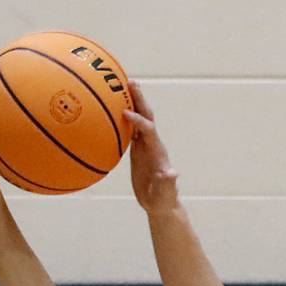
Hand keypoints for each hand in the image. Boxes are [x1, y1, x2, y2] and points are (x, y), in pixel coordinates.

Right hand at [124, 81, 179, 214]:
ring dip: (132, 102)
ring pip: (139, 119)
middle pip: (146, 116)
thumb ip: (168, 183)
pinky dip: (123, 117)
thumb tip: (172, 172)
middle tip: (129, 81)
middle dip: (139, 99)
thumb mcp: (166, 194)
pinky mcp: (138, 150)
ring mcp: (145, 146)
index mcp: (158, 152)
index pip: (149, 130)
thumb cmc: (163, 200)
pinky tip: (113, 109)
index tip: (125, 112)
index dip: (138, 121)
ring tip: (120, 86)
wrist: (161, 204)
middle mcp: (152, 144)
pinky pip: (131, 129)